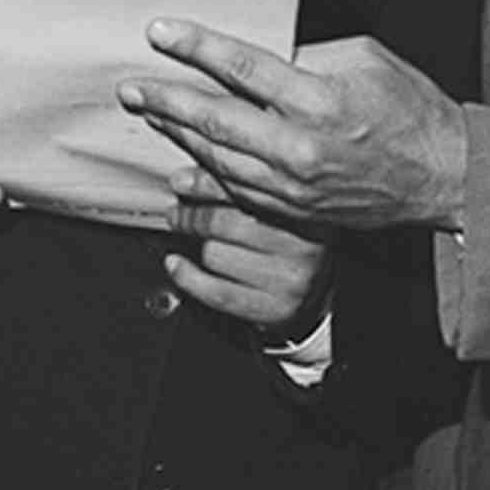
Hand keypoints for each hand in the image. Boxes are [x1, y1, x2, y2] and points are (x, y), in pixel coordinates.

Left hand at [118, 21, 466, 232]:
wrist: (444, 178)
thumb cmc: (411, 111)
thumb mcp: (366, 60)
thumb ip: (309, 55)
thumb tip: (263, 50)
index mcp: (320, 100)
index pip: (243, 68)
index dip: (197, 47)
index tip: (161, 33)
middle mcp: (301, 147)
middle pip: (216, 120)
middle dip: (167, 100)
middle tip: (133, 86)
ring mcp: (295, 185)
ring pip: (219, 159)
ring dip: (179, 135)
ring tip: (150, 113)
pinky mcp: (295, 209)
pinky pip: (237, 189)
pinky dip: (205, 172)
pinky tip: (183, 158)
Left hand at [165, 196, 331, 335]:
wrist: (315, 292)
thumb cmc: (286, 241)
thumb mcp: (272, 209)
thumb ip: (238, 190)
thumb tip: (183, 179)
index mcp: (301, 211)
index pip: (245, 193)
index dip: (206, 185)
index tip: (179, 182)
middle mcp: (301, 244)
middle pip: (225, 224)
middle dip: (191, 217)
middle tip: (175, 213)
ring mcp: (290, 280)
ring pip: (216, 256)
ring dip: (194, 247)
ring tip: (187, 238)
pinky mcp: (276, 309)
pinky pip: (217, 292)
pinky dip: (188, 277)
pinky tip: (175, 264)